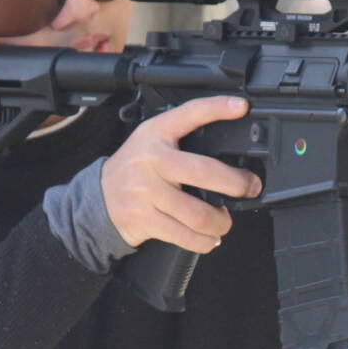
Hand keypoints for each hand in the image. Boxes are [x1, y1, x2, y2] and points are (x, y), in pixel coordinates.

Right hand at [101, 96, 263, 251]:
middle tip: (249, 187)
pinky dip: (204, 242)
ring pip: (198, 214)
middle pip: (204, 172)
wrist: (98, 198)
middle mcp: (151, 160)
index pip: (189, 114)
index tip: (242, 106)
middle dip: (236, 184)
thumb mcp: (153, 141)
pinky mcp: (144, 219)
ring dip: (221, 222)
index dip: (217, 108)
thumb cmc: (136, 168)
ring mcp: (146, 192)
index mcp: (157, 134)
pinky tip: (208, 238)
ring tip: (223, 221)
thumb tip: (231, 156)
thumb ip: (183, 140)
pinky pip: (184, 236)